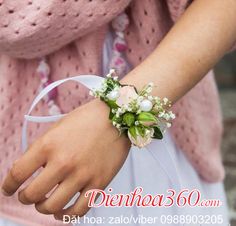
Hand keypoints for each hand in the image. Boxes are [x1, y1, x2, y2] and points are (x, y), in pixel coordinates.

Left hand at [1, 99, 129, 219]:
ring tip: (44, 203)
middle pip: (33, 194)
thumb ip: (43, 149)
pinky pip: (79, 210)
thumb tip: (32, 170)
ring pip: (53, 207)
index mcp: (48, 145)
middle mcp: (63, 162)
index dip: (9, 185)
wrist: (115, 116)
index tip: (9, 189)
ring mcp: (82, 175)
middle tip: (27, 195)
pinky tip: (63, 212)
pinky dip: (67, 215)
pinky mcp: (99, 183)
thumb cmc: (86, 118)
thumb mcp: (58, 128)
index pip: (18, 173)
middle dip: (25, 198)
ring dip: (43, 208)